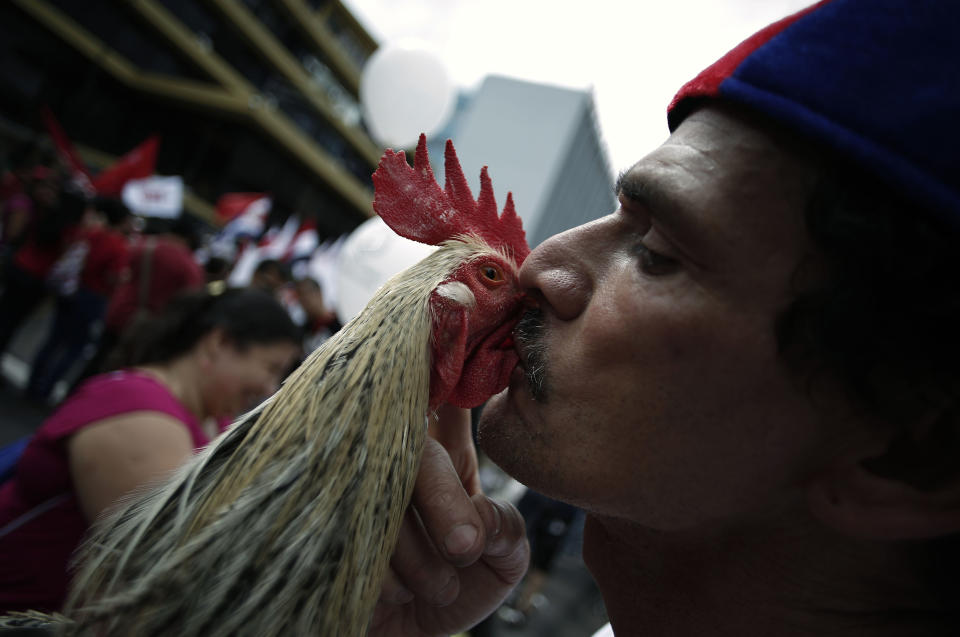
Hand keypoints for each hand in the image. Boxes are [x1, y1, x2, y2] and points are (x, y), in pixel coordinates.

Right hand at [369, 405, 528, 635]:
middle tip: (466, 547)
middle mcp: (390, 462)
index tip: (458, 402)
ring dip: (418, 555)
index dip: (449, 385)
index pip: (444, 402)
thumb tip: (481, 518)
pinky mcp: (322, 528)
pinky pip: (349, 538)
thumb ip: (507, 531)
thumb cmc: (450, 589)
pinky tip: (399, 596)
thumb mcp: (500, 563)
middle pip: (413, 450)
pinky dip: (385, 576)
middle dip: (444, 501)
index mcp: (437, 455)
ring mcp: (351, 492)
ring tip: (442, 588)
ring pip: (382, 497)